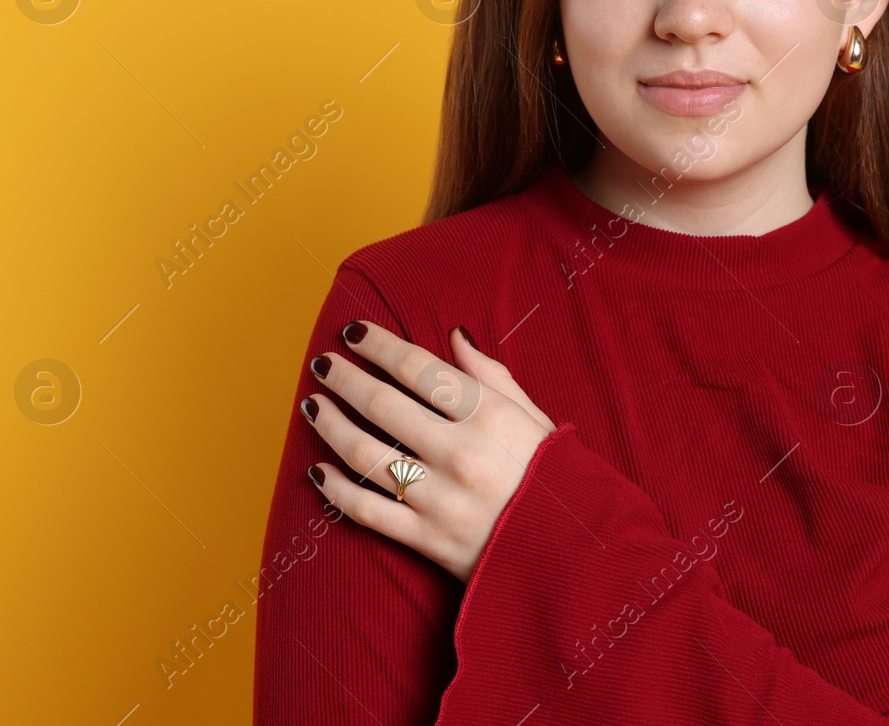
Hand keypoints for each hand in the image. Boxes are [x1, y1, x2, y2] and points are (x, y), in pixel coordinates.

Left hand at [301, 320, 557, 582]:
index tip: (353, 333)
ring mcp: (441, 499)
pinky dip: (336, 490)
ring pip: (365, 454)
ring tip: (313, 406)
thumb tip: (452, 336)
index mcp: (491, 416)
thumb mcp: (535, 418)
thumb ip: (491, 376)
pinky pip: (368, 511)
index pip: (418, 368)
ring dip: (331, 426)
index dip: (379, 345)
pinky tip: (317, 471)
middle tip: (322, 364)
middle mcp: (461, 453)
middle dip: (345, 378)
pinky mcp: (428, 540)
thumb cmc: (557, 478)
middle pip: (383, 405)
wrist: (575, 554)